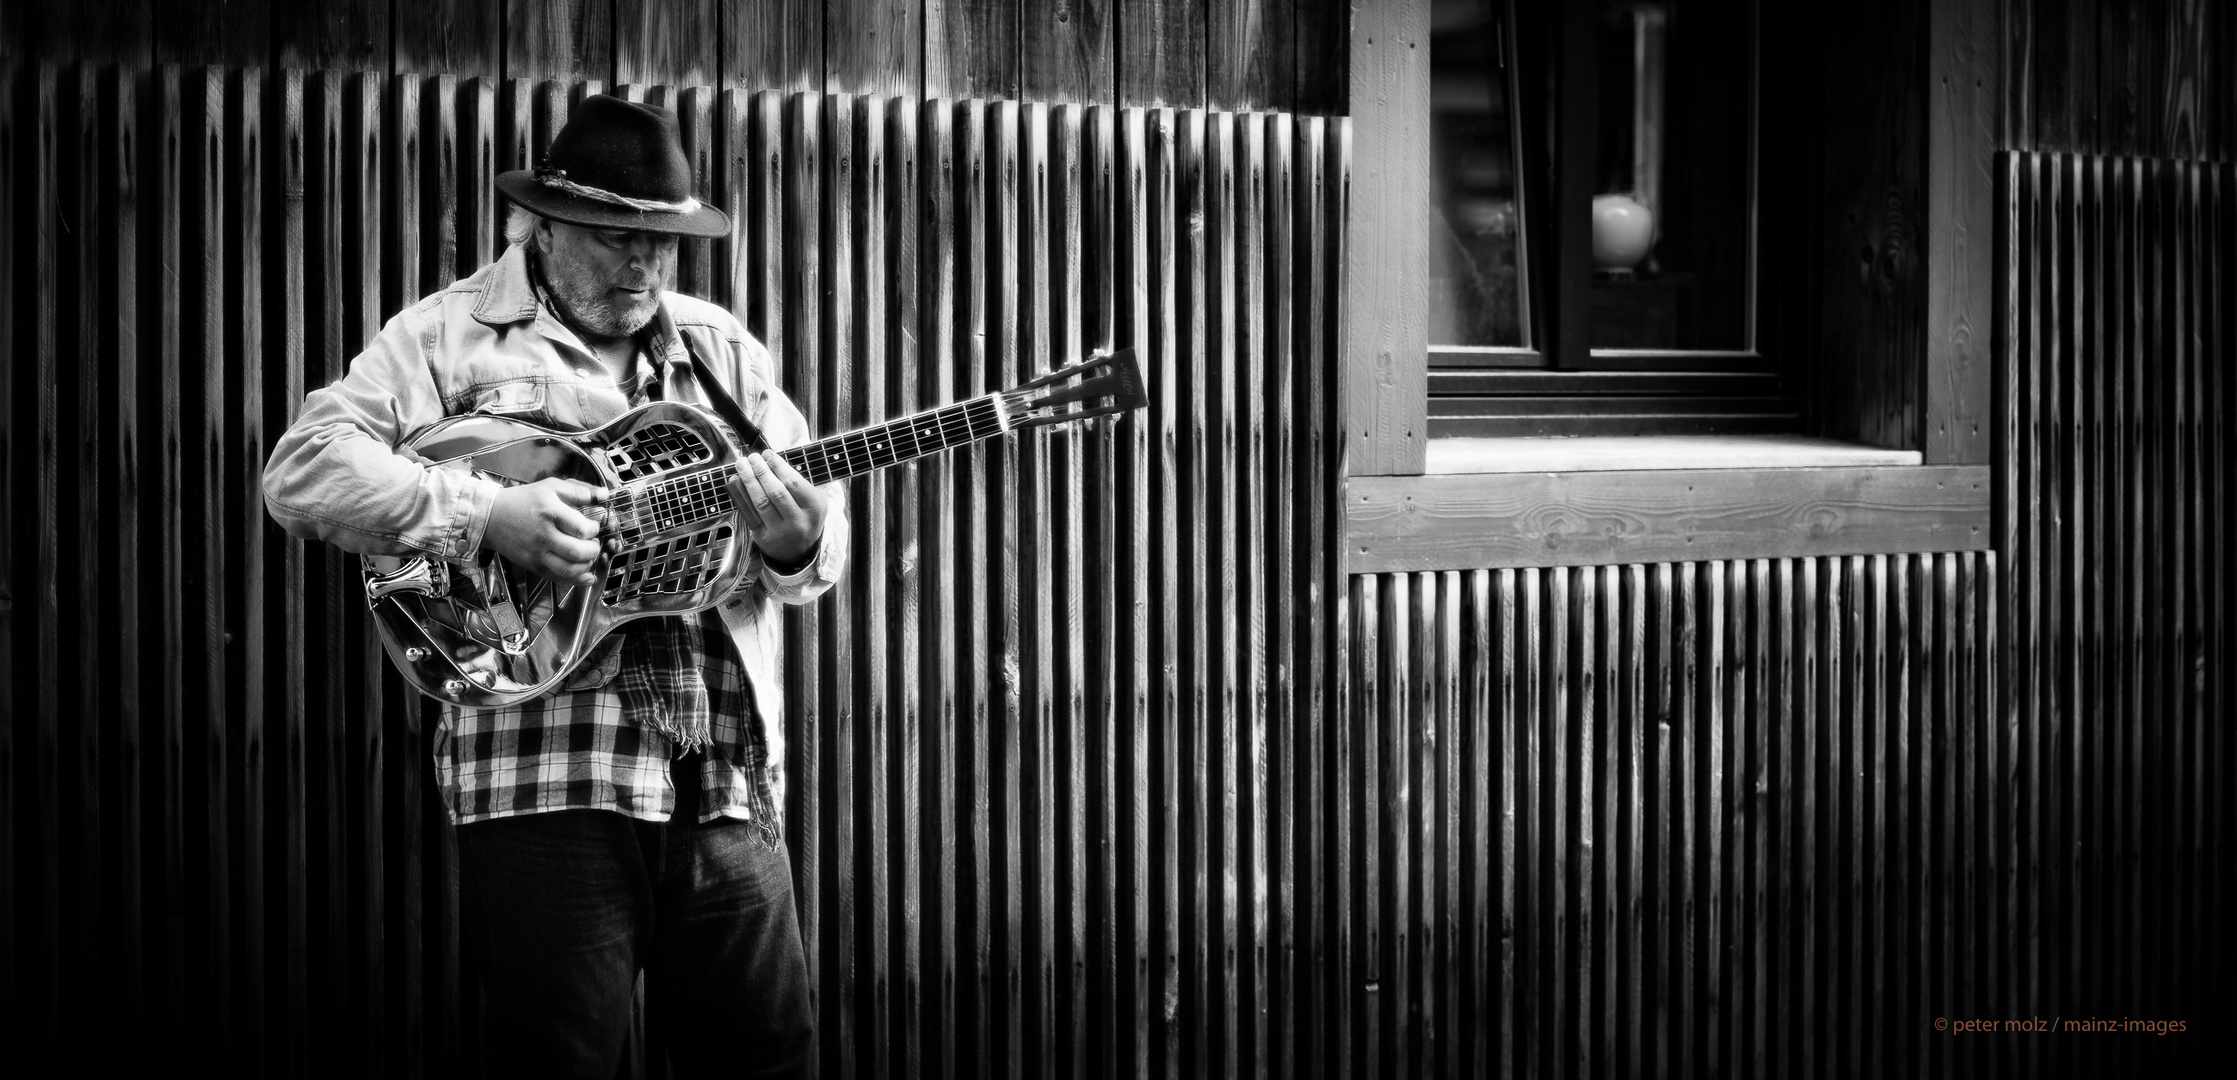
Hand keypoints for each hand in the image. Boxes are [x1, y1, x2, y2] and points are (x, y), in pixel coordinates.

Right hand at [481, 477, 608, 584]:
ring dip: (586, 566)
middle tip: (593, 543)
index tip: (593, 526)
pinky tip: (586, 576)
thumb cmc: (522, 501)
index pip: (581, 529)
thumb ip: (579, 491)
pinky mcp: (533, 565)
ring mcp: (537, 553)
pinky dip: (575, 580)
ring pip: (569, 569)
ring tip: (588, 556)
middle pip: (577, 552)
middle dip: (593, 550)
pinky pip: (557, 578)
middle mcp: (544, 535)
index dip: (594, 529)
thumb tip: (604, 494)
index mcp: (550, 513)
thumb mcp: (550, 487)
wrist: (491, 517)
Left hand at [737, 450, 827, 566]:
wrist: (800, 552)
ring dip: (749, 481)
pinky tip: (736, 483)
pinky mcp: (763, 538)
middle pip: (776, 492)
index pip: (793, 483)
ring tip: (742, 465)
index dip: (778, 466)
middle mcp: (798, 522)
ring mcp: (780, 532)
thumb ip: (803, 481)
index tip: (767, 454)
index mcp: (814, 508)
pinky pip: (750, 514)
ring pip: (761, 503)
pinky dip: (741, 497)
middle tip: (752, 457)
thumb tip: (781, 456)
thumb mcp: (815, 500)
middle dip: (761, 471)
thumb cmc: (806, 517)